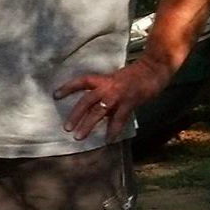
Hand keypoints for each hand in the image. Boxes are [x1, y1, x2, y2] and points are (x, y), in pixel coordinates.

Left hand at [54, 56, 175, 141]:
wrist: (154, 69)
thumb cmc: (135, 74)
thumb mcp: (115, 79)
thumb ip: (105, 91)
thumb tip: (97, 106)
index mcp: (103, 79)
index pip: (81, 82)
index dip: (68, 88)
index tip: (55, 95)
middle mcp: (107, 87)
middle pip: (86, 101)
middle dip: (75, 115)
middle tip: (66, 128)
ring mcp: (118, 96)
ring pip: (98, 112)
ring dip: (88, 125)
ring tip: (78, 137)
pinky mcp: (130, 103)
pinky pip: (118, 120)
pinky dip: (113, 130)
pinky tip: (108, 140)